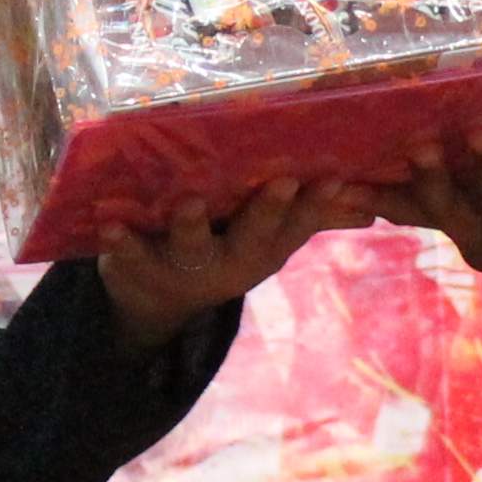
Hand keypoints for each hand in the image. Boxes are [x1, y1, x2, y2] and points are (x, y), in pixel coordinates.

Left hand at [93, 174, 376, 344]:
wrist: (153, 305)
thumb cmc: (221, 251)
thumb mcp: (268, 240)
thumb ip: (311, 213)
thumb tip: (372, 194)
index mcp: (264, 250)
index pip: (297, 225)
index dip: (317, 203)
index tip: (334, 176)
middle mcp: (229, 262)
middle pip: (253, 238)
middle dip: (269, 211)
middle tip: (283, 181)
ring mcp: (183, 267)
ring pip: (191, 247)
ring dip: (192, 225)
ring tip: (191, 202)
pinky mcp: (137, 267)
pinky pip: (127, 255)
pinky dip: (119, 242)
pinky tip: (109, 223)